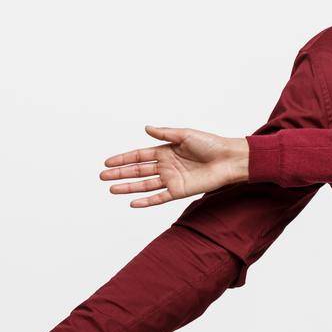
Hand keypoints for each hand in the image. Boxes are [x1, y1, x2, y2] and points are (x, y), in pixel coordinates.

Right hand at [100, 126, 249, 206]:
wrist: (229, 159)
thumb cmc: (211, 144)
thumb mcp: (186, 135)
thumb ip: (165, 134)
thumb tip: (146, 128)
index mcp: (167, 151)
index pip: (140, 156)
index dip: (124, 159)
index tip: (107, 162)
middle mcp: (167, 166)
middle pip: (138, 171)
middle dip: (120, 173)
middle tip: (102, 176)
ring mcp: (172, 179)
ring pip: (145, 185)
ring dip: (128, 187)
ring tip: (111, 189)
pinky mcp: (180, 191)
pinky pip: (159, 197)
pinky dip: (146, 201)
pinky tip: (132, 202)